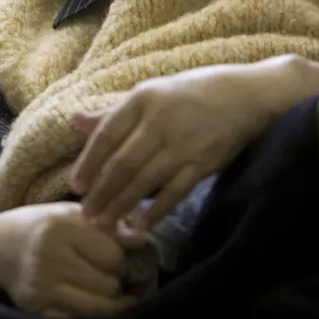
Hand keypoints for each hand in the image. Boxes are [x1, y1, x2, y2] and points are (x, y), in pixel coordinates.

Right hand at [0, 203, 143, 318]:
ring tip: (95, 287)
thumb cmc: (33, 226)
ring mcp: (41, 286)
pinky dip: (87, 314)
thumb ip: (105, 224)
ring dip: (104, 300)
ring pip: (99, 306)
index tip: (106, 253)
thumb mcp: (66, 213)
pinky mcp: (35, 308)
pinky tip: (84, 302)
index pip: (113, 254)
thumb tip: (143, 238)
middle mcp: (49, 256)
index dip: (115, 255)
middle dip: (111, 279)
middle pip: (109, 283)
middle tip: (100, 272)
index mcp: (59, 227)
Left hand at [71, 55, 318, 229]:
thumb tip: (72, 120)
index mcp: (141, 100)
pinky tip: (141, 224)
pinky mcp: (204, 163)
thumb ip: (111, 114)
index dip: (88, 162)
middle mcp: (160, 121)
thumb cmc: (189, 94)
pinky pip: (175, 192)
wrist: (246, 96)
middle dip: (102, 192)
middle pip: (123, 163)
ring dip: (122, 205)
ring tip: (105, 223)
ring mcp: (183, 144)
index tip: (74, 185)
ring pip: (145, 180)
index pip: (106, 135)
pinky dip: (157, 210)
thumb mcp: (148, 94)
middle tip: (86, 214)